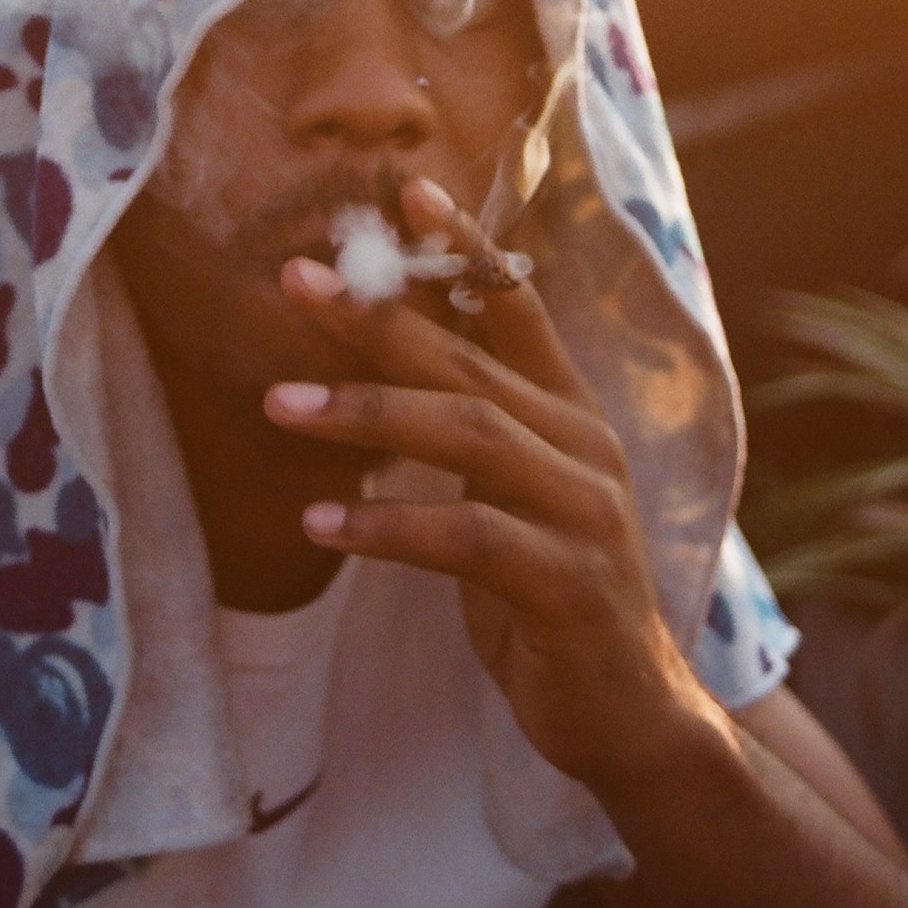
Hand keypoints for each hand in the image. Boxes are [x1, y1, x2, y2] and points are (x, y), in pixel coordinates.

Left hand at [266, 178, 712, 796]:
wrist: (630, 717)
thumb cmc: (548, 595)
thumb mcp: (506, 495)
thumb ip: (468, 426)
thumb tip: (382, 355)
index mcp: (569, 413)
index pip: (517, 307)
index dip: (465, 248)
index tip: (405, 191)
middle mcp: (584, 444)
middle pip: (471, 359)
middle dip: (378, 315)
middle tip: (295, 280)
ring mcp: (584, 511)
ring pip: (469, 432)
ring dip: (366, 412)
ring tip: (277, 403)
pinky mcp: (568, 582)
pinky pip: (469, 536)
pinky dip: (391, 523)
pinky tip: (321, 520)